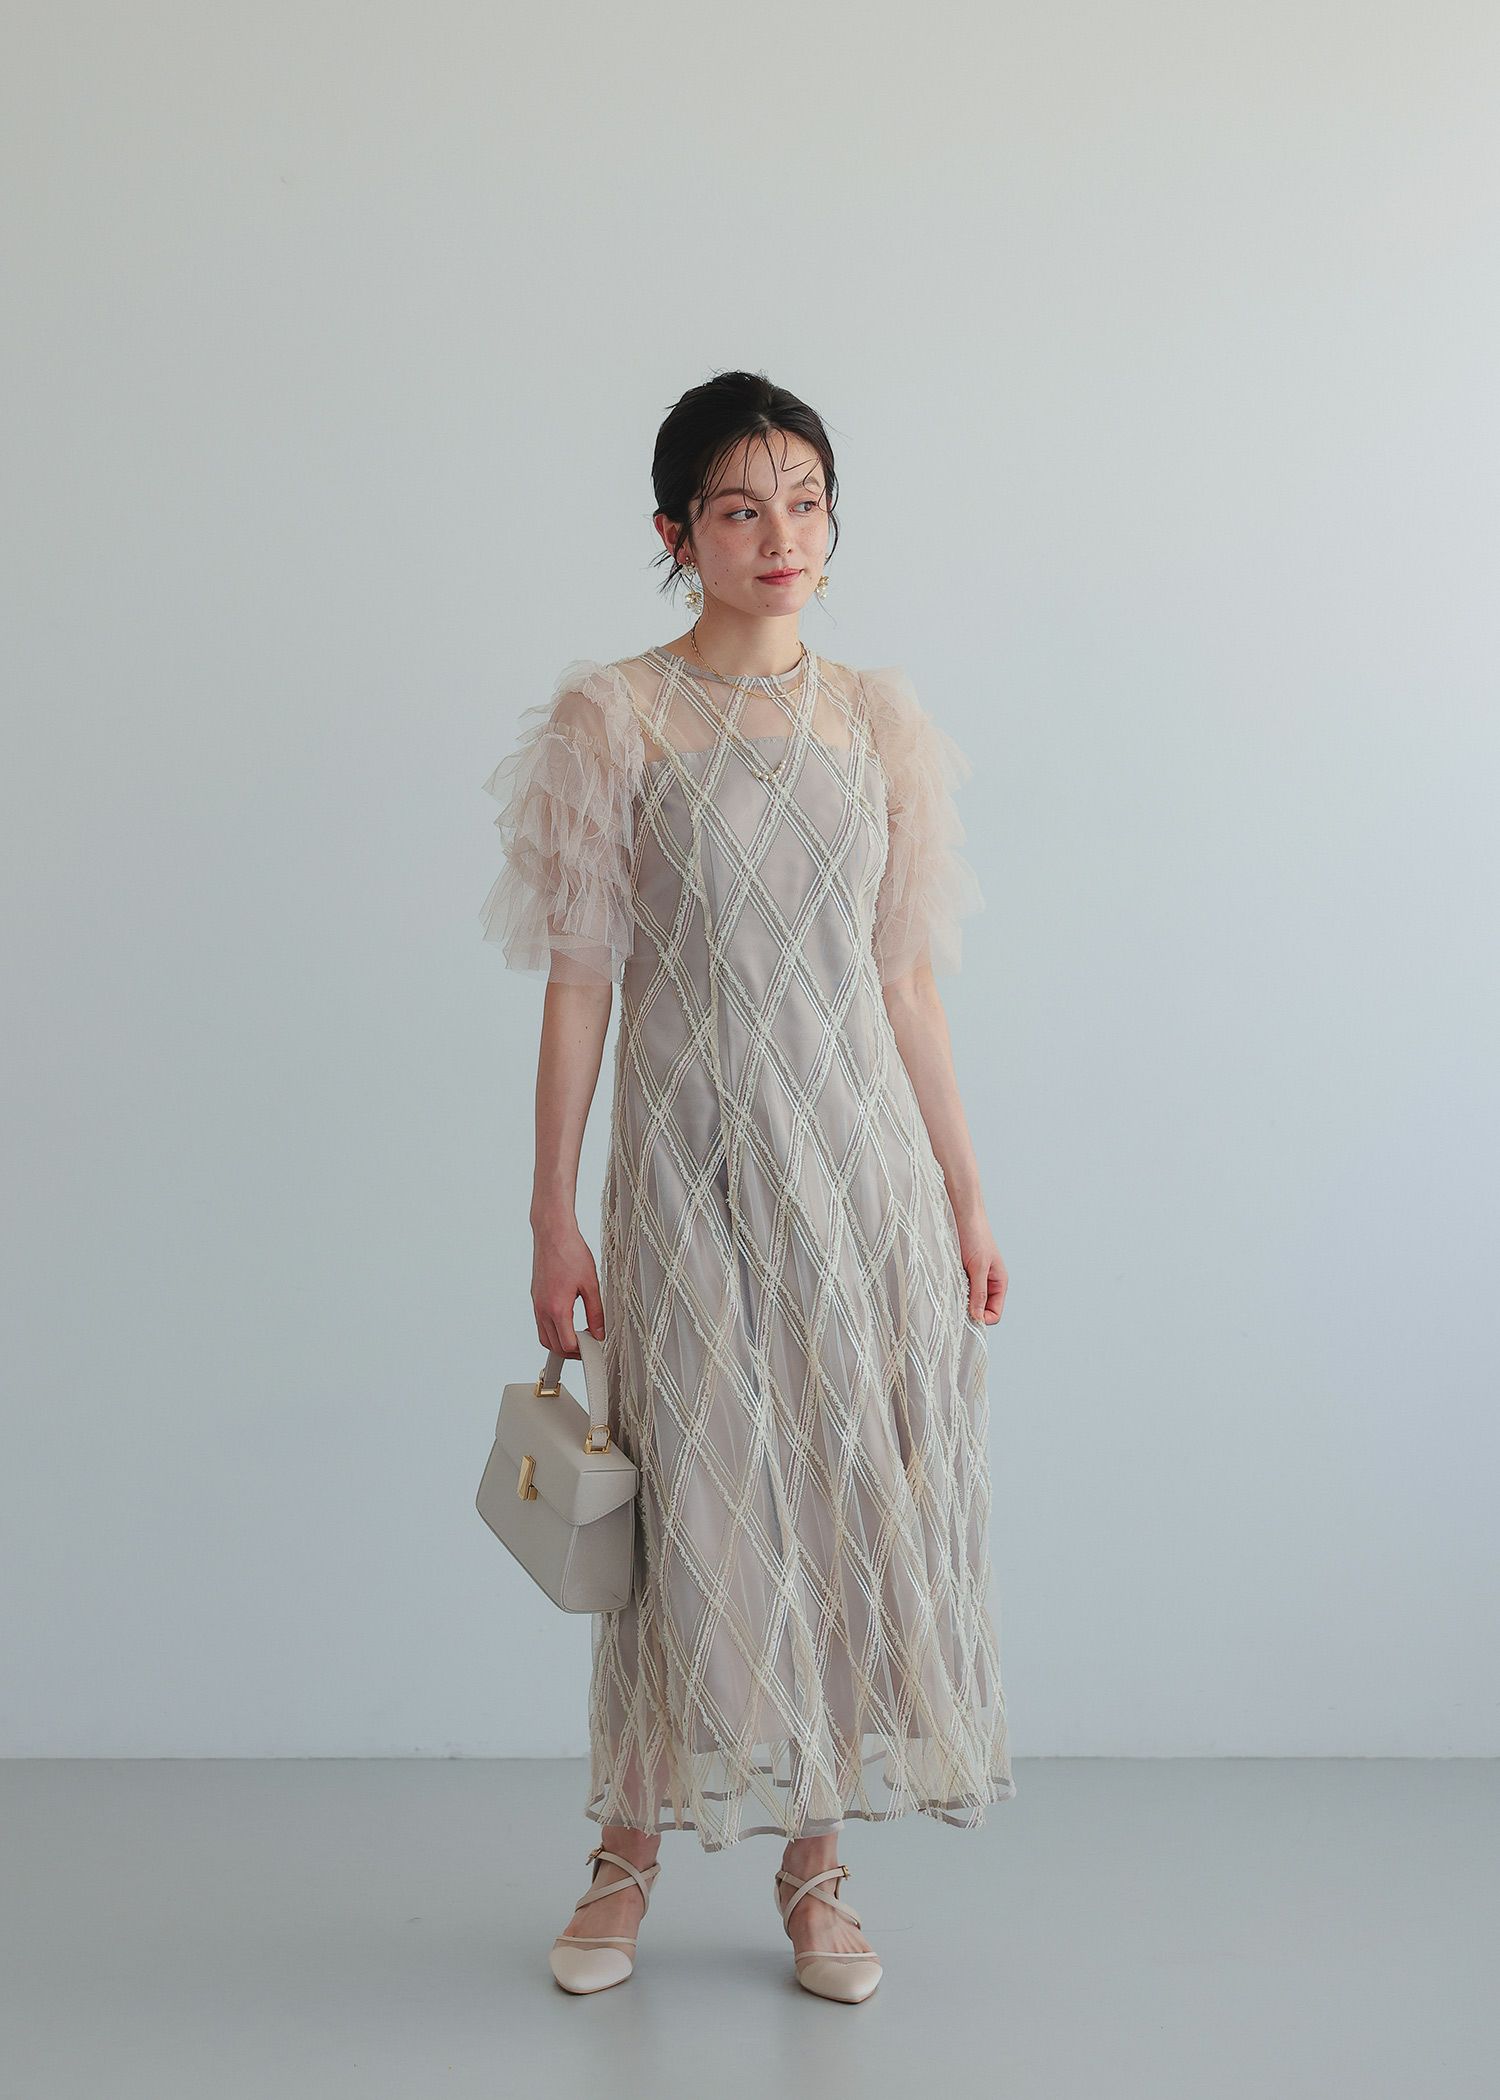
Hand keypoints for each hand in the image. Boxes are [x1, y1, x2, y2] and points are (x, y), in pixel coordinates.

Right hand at [531, 1216, 605, 1356]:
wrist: (553, 1234)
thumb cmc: (570, 1253)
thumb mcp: (591, 1284)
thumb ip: (596, 1312)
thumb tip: (599, 1332)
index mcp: (557, 1308)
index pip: (566, 1344)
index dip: (581, 1351)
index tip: (593, 1348)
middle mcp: (542, 1309)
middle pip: (552, 1345)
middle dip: (570, 1352)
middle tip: (587, 1348)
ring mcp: (536, 1303)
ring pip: (544, 1336)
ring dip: (559, 1343)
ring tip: (578, 1338)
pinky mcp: (535, 1297)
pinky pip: (540, 1323)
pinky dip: (552, 1330)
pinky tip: (566, 1322)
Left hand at [954, 1209, 1007, 1325]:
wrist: (963, 1214)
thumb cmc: (975, 1236)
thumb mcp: (978, 1266)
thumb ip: (979, 1292)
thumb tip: (977, 1317)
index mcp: (999, 1283)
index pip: (994, 1314)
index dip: (982, 1319)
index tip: (966, 1315)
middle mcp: (988, 1284)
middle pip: (980, 1311)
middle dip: (969, 1311)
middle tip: (955, 1304)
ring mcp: (973, 1279)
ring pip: (967, 1302)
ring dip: (959, 1301)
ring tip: (951, 1291)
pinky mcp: (961, 1273)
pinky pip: (958, 1291)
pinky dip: (952, 1291)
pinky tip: (945, 1285)